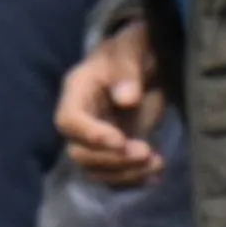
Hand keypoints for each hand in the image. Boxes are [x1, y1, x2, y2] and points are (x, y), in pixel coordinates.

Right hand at [58, 21, 165, 186]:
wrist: (148, 58)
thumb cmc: (137, 46)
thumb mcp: (135, 45)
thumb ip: (128, 68)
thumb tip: (126, 99)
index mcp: (78, 91)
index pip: (68, 120)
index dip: (89, 135)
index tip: (120, 140)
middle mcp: (82, 119)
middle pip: (78, 152)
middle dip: (111, 159)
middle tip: (145, 153)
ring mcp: (97, 137)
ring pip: (95, 169)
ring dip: (125, 174)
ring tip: (157, 164)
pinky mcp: (115, 150)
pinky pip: (114, 175)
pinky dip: (132, 181)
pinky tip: (155, 175)